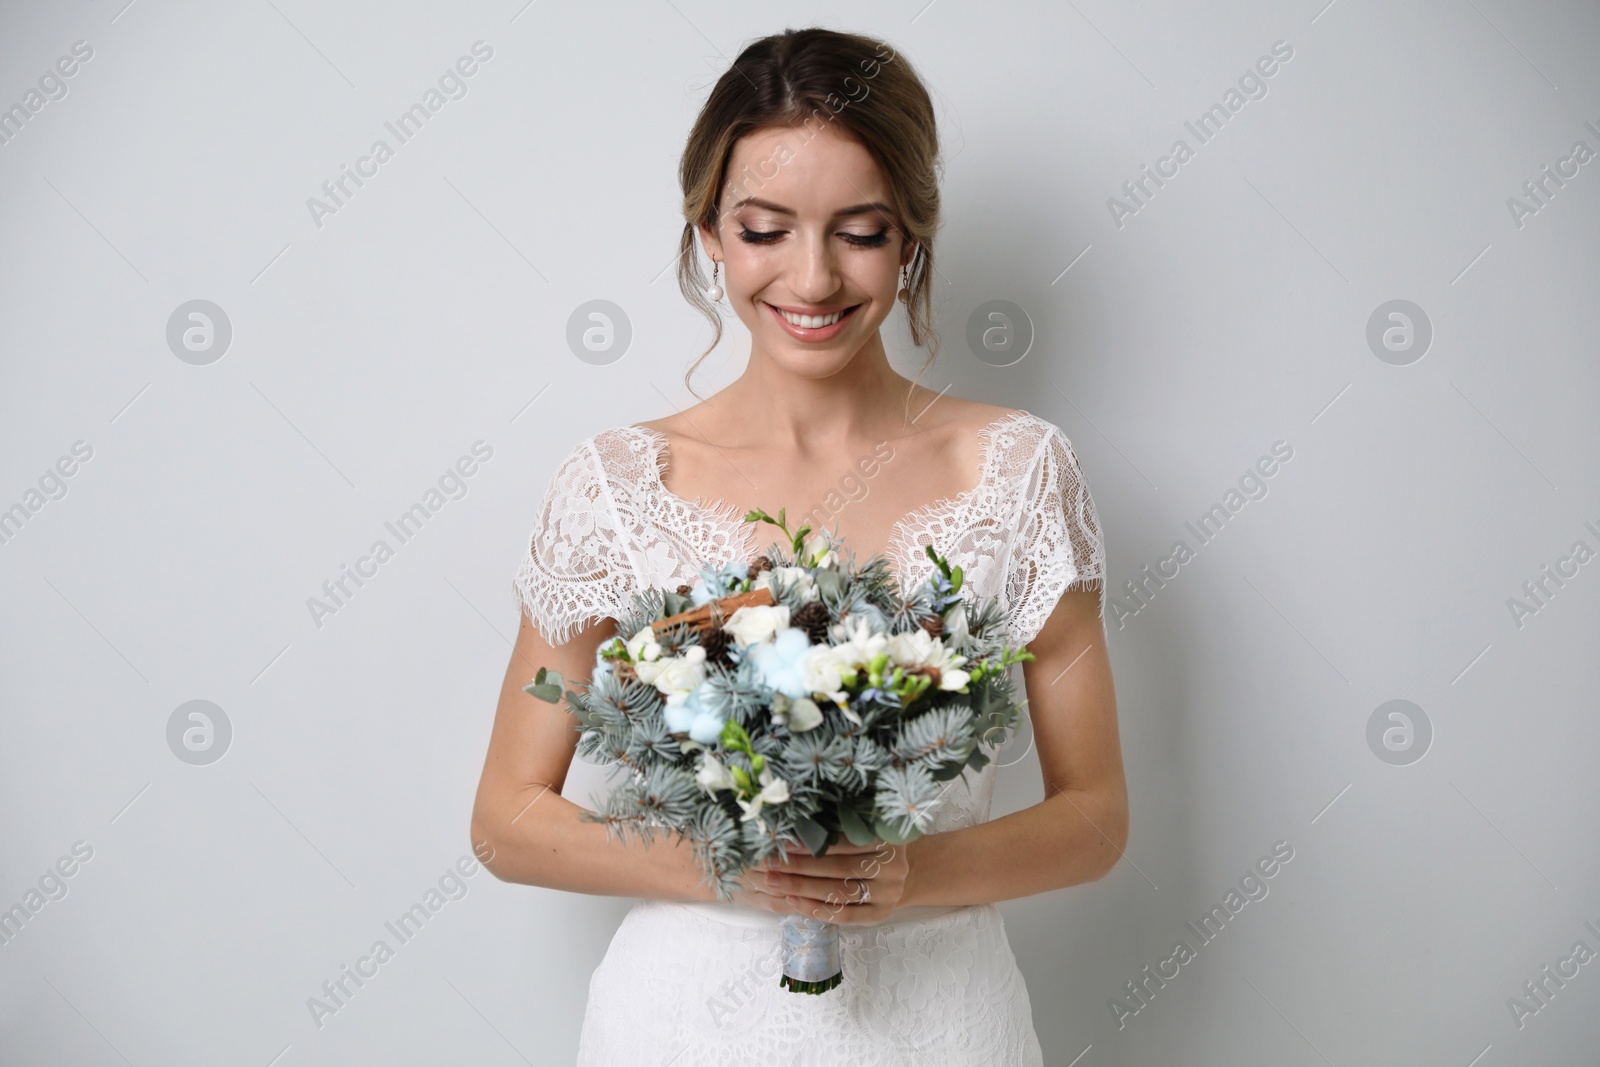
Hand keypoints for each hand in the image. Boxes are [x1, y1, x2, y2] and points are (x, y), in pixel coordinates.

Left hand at [751, 839, 910, 925]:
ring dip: (802, 887)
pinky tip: (792, 901)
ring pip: (840, 893)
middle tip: (770, 863)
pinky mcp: (881, 915)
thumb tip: (790, 822)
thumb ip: (835, 824)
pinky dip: (816, 909)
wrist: (893, 869)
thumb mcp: (859, 826)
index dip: (811, 843)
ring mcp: (890, 894)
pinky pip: (845, 916)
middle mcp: (895, 868)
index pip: (844, 842)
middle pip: (840, 869)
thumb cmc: (867, 842)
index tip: (781, 842)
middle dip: (800, 866)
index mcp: (889, 838)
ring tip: (774, 881)